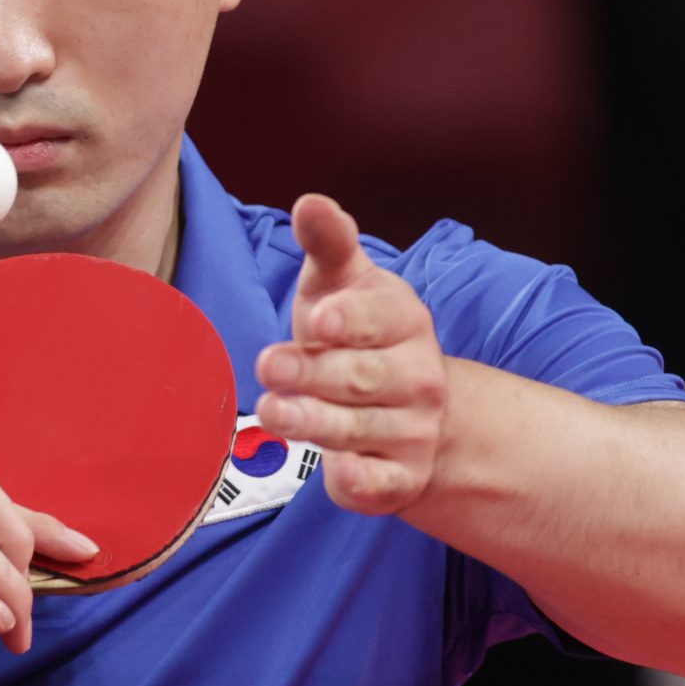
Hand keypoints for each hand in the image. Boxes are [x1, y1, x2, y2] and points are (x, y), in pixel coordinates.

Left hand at [255, 193, 448, 516]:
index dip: (349, 319)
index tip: (318, 319)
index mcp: (403, 320)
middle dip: (313, 372)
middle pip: (362, 377)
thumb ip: (327, 245)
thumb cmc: (355, 335)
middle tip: (268, 365)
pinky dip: (359, 480)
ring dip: (315, 421)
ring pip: (360, 429)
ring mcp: (412, 430)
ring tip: (273, 410)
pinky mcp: (399, 478)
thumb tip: (310, 201)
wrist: (412, 411)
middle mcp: (416, 376)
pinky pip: (379, 484)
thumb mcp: (342, 284)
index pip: (380, 318)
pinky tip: (336, 471)